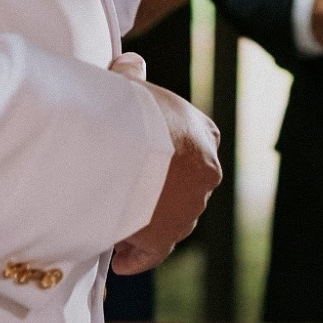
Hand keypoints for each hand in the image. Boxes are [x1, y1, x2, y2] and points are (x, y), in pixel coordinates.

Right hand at [111, 55, 221, 275]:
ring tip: (121, 229)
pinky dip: (139, 257)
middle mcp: (204, 170)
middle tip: (133, 202)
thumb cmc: (122, 108)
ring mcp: (189, 206)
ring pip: (174, 221)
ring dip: (151, 226)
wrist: (118, 143)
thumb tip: (131, 62)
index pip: (203, 144)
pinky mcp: (166, 235)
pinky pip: (155, 252)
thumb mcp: (129, 86)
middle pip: (188, 188)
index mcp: (200, 133)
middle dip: (164, 196)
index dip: (181, 158)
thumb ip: (132, 78)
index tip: (161, 167)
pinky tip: (121, 260)